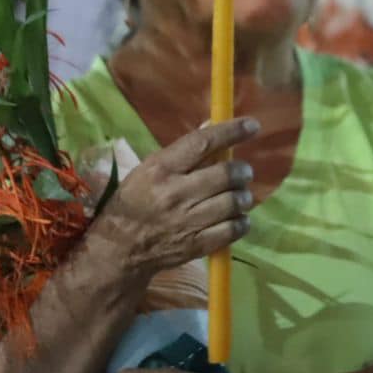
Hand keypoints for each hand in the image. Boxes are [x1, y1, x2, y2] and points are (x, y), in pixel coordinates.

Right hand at [93, 118, 258, 278]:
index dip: (231, 132)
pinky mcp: (197, 244)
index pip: (203, 143)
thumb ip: (183, 150)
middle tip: (243, 172)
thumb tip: (212, 124)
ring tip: (238, 196)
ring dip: (243, 196)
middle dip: (242, 171)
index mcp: (161, 169)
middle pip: (226, 174)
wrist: (121, 248)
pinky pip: (234, 229)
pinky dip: (242, 221)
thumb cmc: (135, 200)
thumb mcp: (150, 169)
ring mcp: (188, 221)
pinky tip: (236, 217)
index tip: (252, 125)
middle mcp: (176, 193)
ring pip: (234, 202)